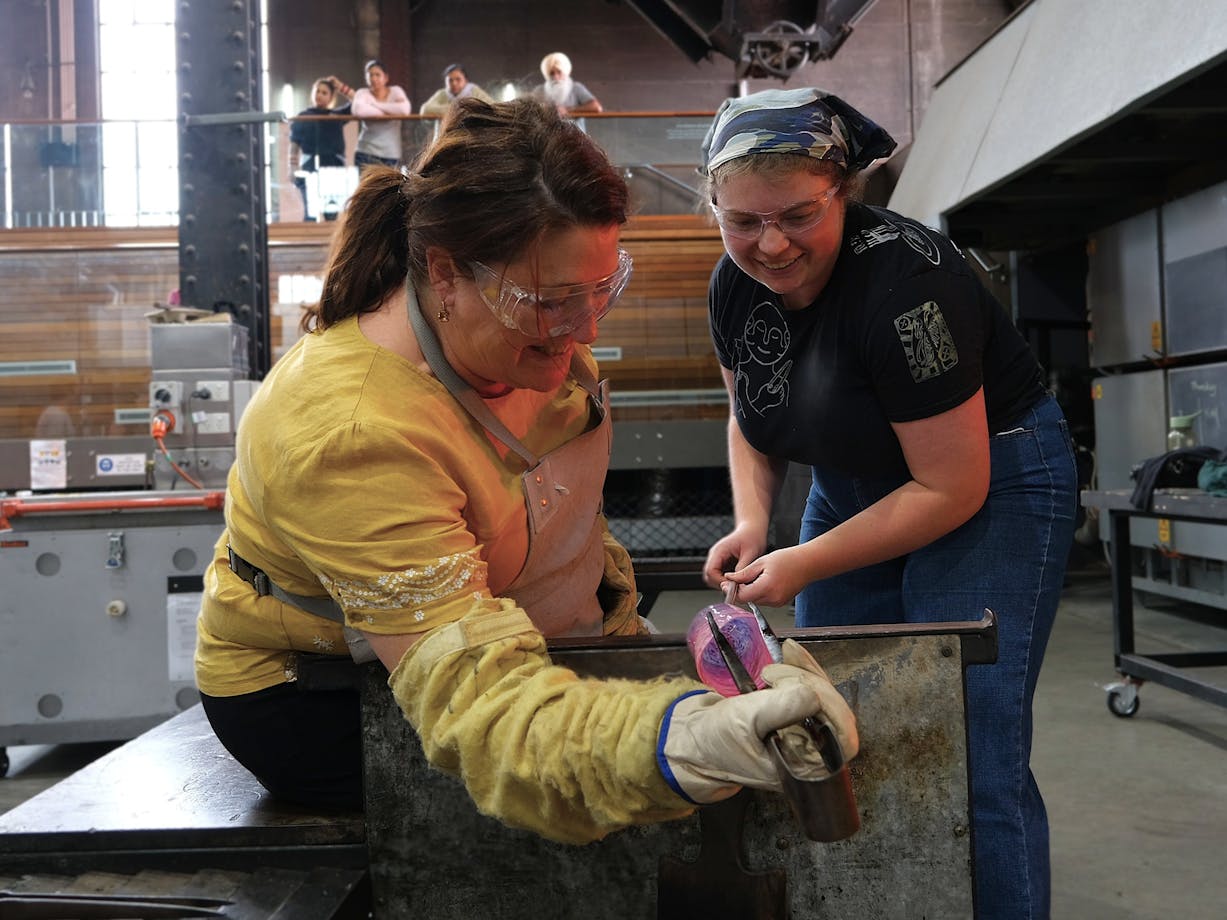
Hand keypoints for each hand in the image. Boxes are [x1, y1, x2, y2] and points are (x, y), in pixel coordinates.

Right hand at [660, 642, 856, 802]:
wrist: (691, 739)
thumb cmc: (714, 739)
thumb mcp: (744, 720)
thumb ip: (782, 708)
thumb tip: (814, 693)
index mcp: (804, 767)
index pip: (842, 738)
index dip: (832, 708)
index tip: (801, 686)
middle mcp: (808, 752)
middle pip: (835, 713)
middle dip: (811, 683)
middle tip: (774, 673)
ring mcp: (801, 733)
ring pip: (823, 697)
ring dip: (805, 671)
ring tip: (778, 660)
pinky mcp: (792, 715)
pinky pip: (810, 690)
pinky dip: (802, 669)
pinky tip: (789, 651)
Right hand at [702, 524, 765, 589]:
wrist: (752, 530)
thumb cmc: (752, 537)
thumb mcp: (750, 553)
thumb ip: (742, 567)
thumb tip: (737, 581)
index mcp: (719, 550)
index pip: (710, 571)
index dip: (720, 581)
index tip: (732, 585)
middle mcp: (715, 555)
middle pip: (708, 576)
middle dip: (720, 583)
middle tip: (734, 587)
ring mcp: (718, 559)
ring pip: (712, 577)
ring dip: (723, 582)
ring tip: (737, 582)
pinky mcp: (722, 562)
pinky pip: (719, 575)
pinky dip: (726, 580)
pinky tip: (737, 579)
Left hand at [719, 543, 811, 607]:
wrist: (807, 564)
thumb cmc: (788, 559)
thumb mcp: (761, 562)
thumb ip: (744, 573)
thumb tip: (729, 579)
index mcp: (767, 587)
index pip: (742, 596)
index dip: (732, 590)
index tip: (726, 583)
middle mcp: (773, 599)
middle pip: (748, 599)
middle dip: (740, 590)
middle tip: (737, 578)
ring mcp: (778, 602)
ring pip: (755, 600)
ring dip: (750, 591)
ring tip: (755, 576)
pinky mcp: (780, 603)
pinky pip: (764, 600)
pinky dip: (759, 592)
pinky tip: (763, 580)